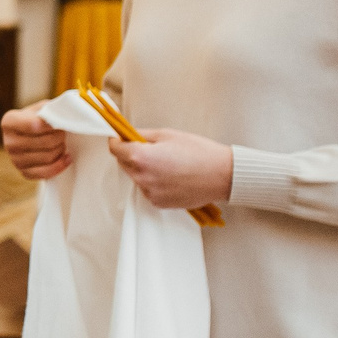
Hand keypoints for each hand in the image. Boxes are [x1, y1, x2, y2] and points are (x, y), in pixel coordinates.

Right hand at [1, 107, 70, 179]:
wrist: (31, 133)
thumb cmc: (40, 118)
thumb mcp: (43, 107)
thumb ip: (51, 109)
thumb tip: (65, 117)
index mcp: (9, 121)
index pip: (35, 125)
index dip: (53, 125)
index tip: (58, 123)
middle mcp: (8, 141)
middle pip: (46, 142)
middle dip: (60, 137)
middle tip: (62, 133)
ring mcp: (14, 159)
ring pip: (48, 157)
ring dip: (60, 149)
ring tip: (60, 143)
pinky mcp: (23, 172)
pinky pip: (46, 173)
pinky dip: (60, 165)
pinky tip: (66, 157)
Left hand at [107, 128, 232, 210]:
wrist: (222, 176)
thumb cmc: (199, 152)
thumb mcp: (168, 135)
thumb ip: (142, 135)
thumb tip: (126, 135)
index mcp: (141, 157)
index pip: (115, 148)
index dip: (116, 140)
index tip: (120, 137)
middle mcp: (141, 177)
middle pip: (124, 163)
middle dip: (131, 154)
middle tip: (150, 148)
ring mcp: (149, 192)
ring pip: (136, 177)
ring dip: (143, 169)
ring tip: (167, 163)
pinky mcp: (158, 203)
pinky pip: (148, 189)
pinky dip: (154, 182)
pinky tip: (172, 176)